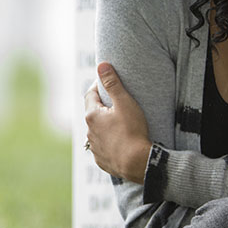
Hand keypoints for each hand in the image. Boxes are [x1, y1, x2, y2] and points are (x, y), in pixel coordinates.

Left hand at [83, 62, 152, 183]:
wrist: (138, 163)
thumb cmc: (132, 131)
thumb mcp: (125, 103)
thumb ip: (113, 83)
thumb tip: (102, 65)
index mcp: (92, 116)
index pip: (90, 95)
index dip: (98, 87)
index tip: (108, 83)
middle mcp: (89, 132)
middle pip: (93, 113)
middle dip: (102, 106)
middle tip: (116, 102)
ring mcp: (94, 147)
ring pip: (97, 131)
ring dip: (105, 125)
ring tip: (120, 123)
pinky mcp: (102, 160)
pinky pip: (103, 147)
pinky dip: (109, 142)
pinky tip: (120, 141)